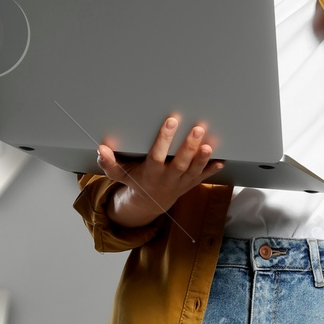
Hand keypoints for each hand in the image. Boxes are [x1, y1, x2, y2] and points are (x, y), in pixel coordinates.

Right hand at [97, 114, 222, 226]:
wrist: (149, 202)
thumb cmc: (135, 181)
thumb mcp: (119, 174)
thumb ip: (109, 163)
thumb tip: (101, 148)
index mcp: (151, 172)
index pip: (157, 155)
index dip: (164, 139)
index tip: (170, 121)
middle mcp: (168, 178)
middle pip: (180, 162)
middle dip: (189, 146)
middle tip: (197, 128)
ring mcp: (181, 182)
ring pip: (194, 170)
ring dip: (203, 158)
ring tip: (209, 143)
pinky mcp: (191, 183)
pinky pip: (204, 177)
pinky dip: (213, 169)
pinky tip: (222, 160)